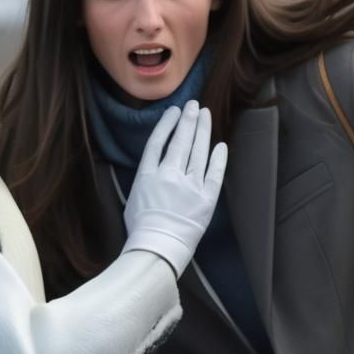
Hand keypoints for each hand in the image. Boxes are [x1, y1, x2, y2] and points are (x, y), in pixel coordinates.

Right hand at [123, 100, 227, 277]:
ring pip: (199, 152)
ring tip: (206, 116)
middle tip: (194, 105)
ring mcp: (189, 186)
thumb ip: (146, 179)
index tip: (175, 111)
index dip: (167, 124)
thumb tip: (155, 167)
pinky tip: (220, 145)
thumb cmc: (141, 229)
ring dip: (203, 131)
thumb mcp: (134, 198)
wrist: (157, 248)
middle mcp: (169, 175)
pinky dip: (218, 158)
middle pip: (181, 141)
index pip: (159, 142)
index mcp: (148, 175)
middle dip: (189, 120)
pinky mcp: (206, 199)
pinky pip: (214, 173)